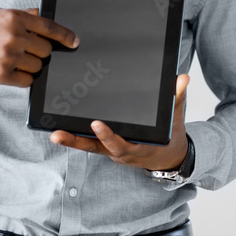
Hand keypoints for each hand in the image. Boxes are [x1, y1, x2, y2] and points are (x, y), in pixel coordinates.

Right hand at [0, 7, 78, 86]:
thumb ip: (22, 15)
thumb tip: (40, 14)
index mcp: (14, 18)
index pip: (49, 28)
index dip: (65, 36)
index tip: (74, 42)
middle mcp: (13, 36)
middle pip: (45, 49)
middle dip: (39, 51)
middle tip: (25, 50)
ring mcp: (8, 56)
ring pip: (38, 66)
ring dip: (31, 65)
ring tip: (14, 59)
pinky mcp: (2, 74)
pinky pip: (27, 80)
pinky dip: (23, 77)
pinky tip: (11, 70)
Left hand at [50, 74, 190, 170]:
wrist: (167, 156)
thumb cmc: (169, 137)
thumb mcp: (175, 119)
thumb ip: (177, 99)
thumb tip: (182, 78)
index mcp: (137, 147)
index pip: (119, 144)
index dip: (107, 136)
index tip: (96, 124)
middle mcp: (120, 151)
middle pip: (95, 147)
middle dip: (76, 142)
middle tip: (58, 134)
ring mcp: (110, 149)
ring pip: (88, 145)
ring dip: (70, 140)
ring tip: (53, 133)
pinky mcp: (104, 145)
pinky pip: (88, 141)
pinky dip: (74, 136)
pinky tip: (58, 127)